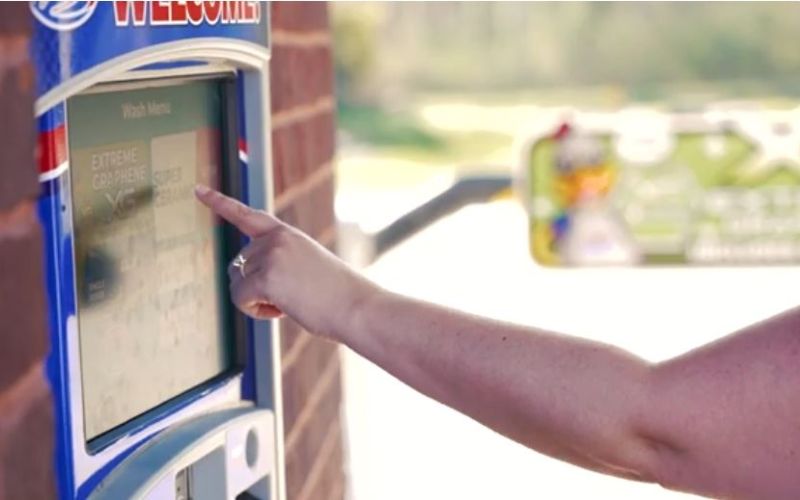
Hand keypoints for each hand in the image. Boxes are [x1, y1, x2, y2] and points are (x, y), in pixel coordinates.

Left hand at [194, 185, 376, 340]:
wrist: (357, 306)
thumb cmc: (338, 295)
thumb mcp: (308, 267)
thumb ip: (279, 263)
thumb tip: (244, 279)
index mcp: (287, 234)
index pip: (247, 215)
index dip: (220, 203)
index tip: (197, 190)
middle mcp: (275, 240)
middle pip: (237, 265)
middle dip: (253, 287)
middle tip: (286, 298)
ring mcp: (270, 256)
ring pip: (236, 284)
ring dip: (256, 301)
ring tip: (289, 303)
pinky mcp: (267, 277)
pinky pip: (240, 299)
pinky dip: (256, 311)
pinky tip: (282, 310)